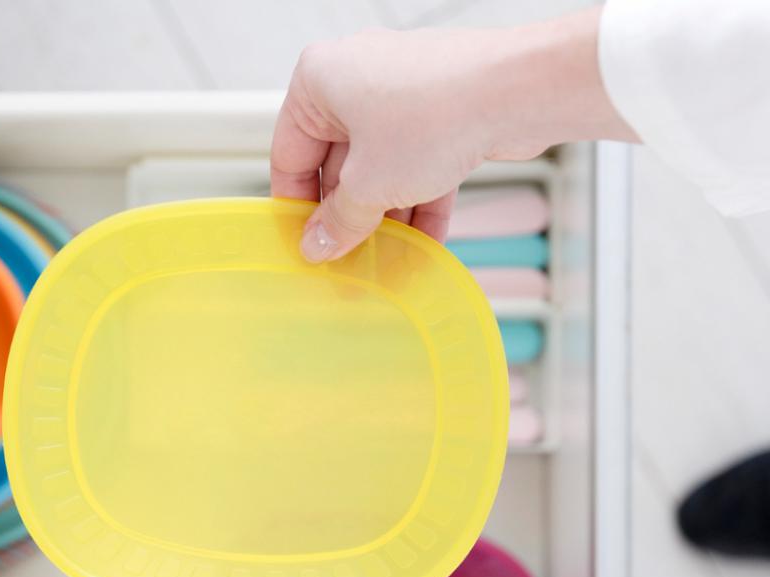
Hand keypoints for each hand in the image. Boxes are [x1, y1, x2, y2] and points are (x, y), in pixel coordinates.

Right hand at [272, 8, 634, 261]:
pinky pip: (416, 164)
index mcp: (320, 80)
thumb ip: (338, 221)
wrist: (521, 90)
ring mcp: (402, 93)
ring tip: (386, 262)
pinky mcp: (440, 110)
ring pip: (381, 168)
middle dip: (348, 218)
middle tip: (346, 260)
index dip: (296, 207)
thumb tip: (318, 245)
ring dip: (384, 219)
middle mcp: (357, 79)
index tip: (305, 244)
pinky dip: (417, 203)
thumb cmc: (437, 111)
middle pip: (337, 165)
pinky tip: (421, 247)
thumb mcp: (370, 185)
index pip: (289, 155)